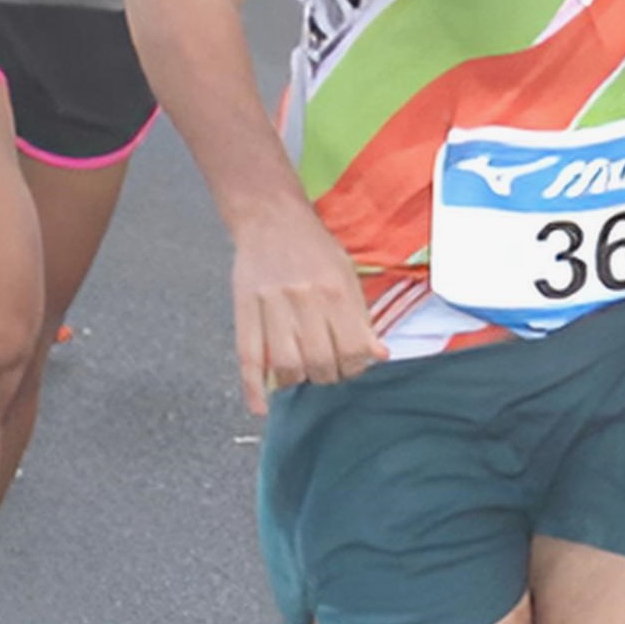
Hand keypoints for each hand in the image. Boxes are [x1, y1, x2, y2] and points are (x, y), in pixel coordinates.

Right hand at [230, 199, 380, 408]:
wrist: (271, 216)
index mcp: (336, 290)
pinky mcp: (244, 307)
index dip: (355, 367)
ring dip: (297, 380)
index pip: (353, 350)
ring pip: (286, 365)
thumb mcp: (347, 274)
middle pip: (320, 362)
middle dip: (327, 376)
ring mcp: (272, 304)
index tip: (351, 366)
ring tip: (302, 373)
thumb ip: (362, 317)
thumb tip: (380, 355)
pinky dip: (254, 387)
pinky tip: (261, 407)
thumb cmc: (313, 247)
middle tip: (326, 371)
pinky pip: (248, 356)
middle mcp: (305, 299)